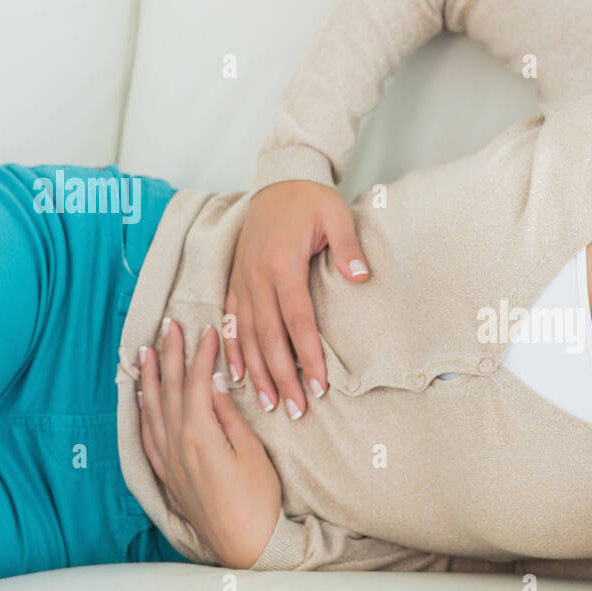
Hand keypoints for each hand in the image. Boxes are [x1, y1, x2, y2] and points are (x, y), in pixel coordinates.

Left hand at [138, 319, 282, 568]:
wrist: (244, 544)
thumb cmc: (257, 498)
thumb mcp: (251, 452)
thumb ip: (227, 415)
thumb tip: (212, 383)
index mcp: (199, 435)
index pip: (194, 383)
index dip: (199, 354)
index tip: (205, 330)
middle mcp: (176, 445)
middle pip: (167, 390)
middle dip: (167, 355)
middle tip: (168, 325)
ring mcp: (168, 461)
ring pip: (151, 410)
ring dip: (149, 378)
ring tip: (145, 351)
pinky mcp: (168, 475)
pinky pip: (146, 436)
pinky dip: (142, 412)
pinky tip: (141, 398)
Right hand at [224, 179, 369, 418]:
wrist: (279, 179)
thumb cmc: (311, 200)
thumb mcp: (337, 215)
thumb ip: (349, 248)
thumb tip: (361, 277)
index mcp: (283, 265)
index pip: (297, 322)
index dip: (307, 356)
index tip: (319, 386)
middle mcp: (257, 277)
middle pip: (269, 338)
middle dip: (281, 377)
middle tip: (294, 410)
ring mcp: (242, 280)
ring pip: (245, 335)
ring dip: (256, 372)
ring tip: (268, 404)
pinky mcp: (235, 279)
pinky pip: (230, 321)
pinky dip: (233, 349)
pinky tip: (238, 375)